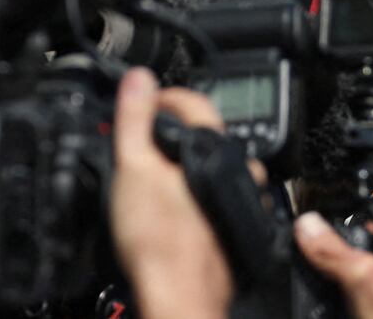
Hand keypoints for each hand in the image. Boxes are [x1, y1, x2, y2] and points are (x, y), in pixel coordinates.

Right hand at [110, 69, 236, 318]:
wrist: (178, 292)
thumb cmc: (159, 238)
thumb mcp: (134, 167)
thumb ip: (135, 120)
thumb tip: (138, 79)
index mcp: (216, 149)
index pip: (194, 103)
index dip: (164, 96)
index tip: (144, 99)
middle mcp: (237, 171)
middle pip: (206, 136)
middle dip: (174, 131)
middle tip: (144, 135)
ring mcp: (238, 201)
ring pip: (214, 168)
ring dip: (187, 163)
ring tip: (156, 171)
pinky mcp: (232, 227)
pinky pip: (214, 197)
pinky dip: (195, 192)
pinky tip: (175, 205)